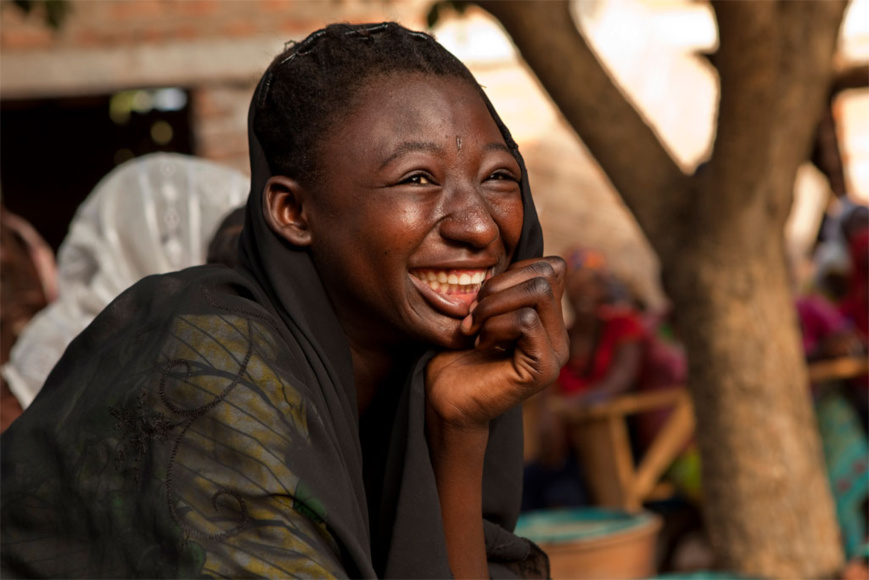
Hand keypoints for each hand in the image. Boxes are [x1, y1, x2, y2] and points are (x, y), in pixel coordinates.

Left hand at [426, 257, 568, 429]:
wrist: (444, 401)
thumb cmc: (456, 355)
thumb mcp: (481, 309)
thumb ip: (503, 286)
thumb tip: (507, 251)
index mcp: (548, 318)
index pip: (552, 266)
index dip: (513, 270)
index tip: (482, 297)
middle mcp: (559, 335)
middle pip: (548, 274)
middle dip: (500, 285)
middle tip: (474, 313)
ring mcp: (556, 353)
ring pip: (539, 293)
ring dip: (495, 305)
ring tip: (474, 327)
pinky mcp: (544, 369)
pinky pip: (527, 322)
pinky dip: (496, 325)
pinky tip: (480, 344)